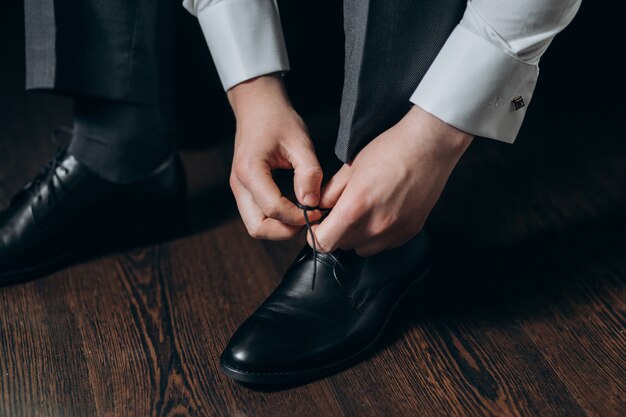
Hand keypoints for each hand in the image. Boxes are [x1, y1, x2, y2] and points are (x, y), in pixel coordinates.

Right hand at [227, 74, 322, 239]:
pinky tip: (294, 209)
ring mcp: (239, 189)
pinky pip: (258, 215)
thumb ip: (308, 174)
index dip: (298, 216)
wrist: (258, 106)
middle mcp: (239, 183)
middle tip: (308, 221)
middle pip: (257, 227)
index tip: (318, 211)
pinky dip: (276, 220)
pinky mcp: (245, 190)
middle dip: (285, 231)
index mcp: (250, 170)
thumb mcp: (300, 142)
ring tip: (303, 216)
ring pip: (255, 226)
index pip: (273, 209)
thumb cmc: (278, 120)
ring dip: (280, 228)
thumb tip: (312, 204)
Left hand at [309, 105, 472, 255]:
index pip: (324, 242)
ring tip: (364, 213)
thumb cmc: (390, 150)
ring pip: (363, 249)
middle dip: (337, 232)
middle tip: (342, 212)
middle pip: (342, 246)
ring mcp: (395, 231)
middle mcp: (376, 225)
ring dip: (357, 237)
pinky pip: (384, 245)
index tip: (319, 225)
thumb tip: (318, 207)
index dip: (316, 235)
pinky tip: (382, 213)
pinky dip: (378, 236)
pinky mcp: (410, 231)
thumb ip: (330, 193)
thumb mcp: (350, 167)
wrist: (428, 146)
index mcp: (356, 207)